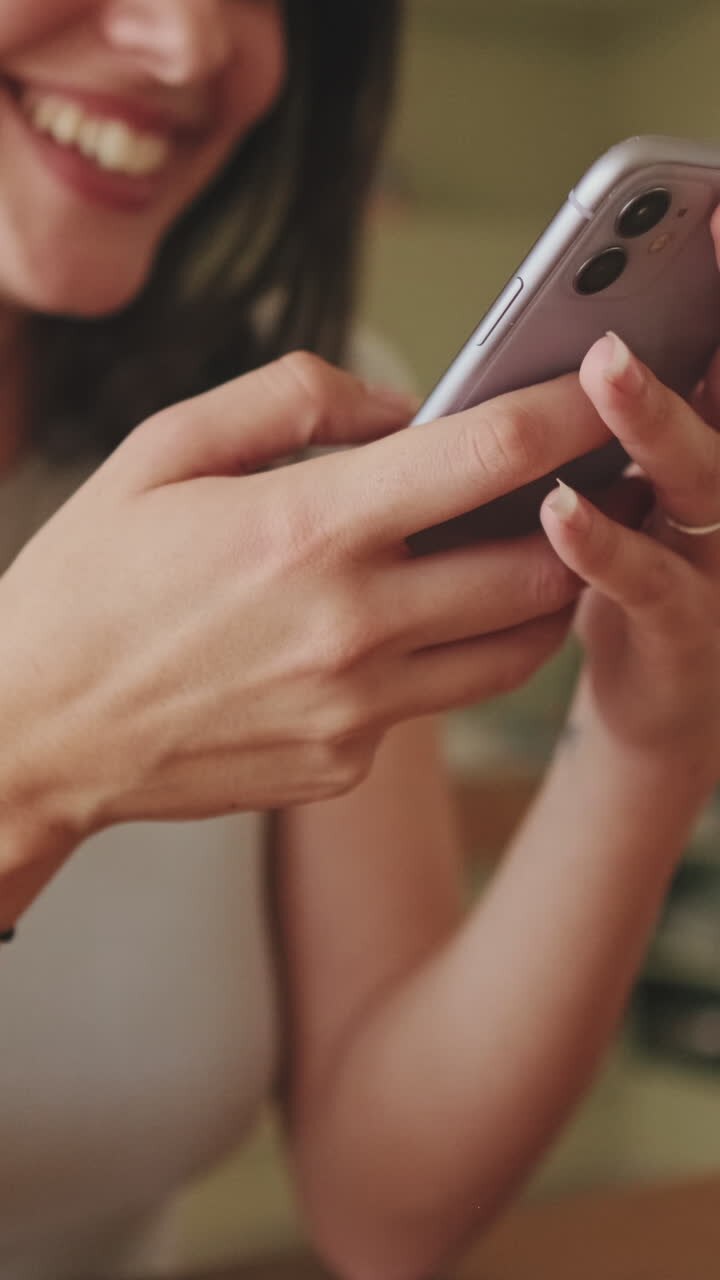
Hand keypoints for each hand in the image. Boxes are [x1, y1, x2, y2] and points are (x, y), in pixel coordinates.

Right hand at [0, 352, 611, 841]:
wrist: (33, 730)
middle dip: (575, 519)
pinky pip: (432, 704)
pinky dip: (441, 658)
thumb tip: (400, 407)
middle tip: (572, 487)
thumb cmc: (87, 583)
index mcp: (308, 527)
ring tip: (518, 555)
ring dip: (540, 598)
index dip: (567, 415)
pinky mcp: (345, 765)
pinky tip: (394, 630)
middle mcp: (351, 626)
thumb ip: (291, 399)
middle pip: (540, 568)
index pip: (492, 456)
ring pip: (514, 652)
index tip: (596, 395)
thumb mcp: (163, 449)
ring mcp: (355, 710)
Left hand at [541, 329, 719, 782]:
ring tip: (606, 360)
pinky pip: (649, 582)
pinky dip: (605, 545)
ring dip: (658, 418)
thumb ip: (640, 412)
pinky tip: (558, 510)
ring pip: (706, 477)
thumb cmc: (646, 576)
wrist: (672, 706)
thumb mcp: (652, 482)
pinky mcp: (687, 629)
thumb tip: (594, 321)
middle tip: (711, 226)